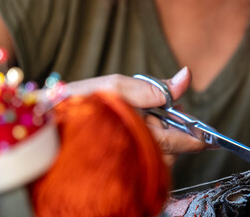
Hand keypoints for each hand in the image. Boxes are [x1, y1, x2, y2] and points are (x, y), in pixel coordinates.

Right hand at [67, 67, 208, 163]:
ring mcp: (127, 167)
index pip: (177, 141)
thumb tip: (185, 77)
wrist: (43, 129)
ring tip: (135, 122)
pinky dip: (144, 148)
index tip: (206, 136)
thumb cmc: (76, 106)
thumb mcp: (115, 87)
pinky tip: (128, 134)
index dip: (193, 136)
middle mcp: (134, 157)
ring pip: (157, 159)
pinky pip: (144, 164)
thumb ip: (152, 87)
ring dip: (155, 141)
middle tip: (155, 113)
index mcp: (136, 136)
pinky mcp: (121, 172)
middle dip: (169, 132)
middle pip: (169, 151)